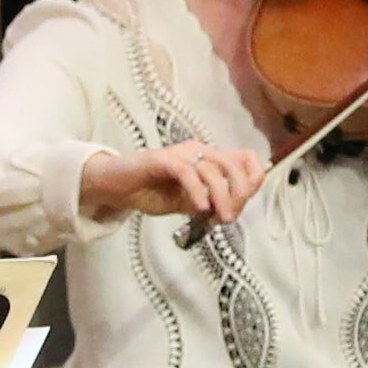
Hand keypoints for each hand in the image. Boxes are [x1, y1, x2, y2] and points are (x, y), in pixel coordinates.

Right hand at [89, 141, 268, 227]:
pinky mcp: (162, 159)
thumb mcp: (188, 202)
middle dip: (239, 192)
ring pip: (213, 170)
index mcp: (208, 158)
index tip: (244, 204)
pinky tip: (200, 208)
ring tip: (220, 217)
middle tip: (230, 216)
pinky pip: (186, 172)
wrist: (116, 187)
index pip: (246, 159)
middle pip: (233, 164)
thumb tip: (232, 211)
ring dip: (221, 196)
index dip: (252, 180)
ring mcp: (180, 153)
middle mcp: (197, 151)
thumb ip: (209, 204)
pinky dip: (197, 190)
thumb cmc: (150, 191)